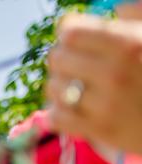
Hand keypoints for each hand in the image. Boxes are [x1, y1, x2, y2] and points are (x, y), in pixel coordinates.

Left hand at [48, 7, 141, 155]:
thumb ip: (136, 18)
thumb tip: (116, 10)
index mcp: (128, 44)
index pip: (70, 32)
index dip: (68, 34)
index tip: (76, 41)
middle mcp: (115, 73)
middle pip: (57, 58)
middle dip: (63, 60)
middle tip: (76, 66)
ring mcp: (106, 103)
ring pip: (53, 87)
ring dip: (60, 87)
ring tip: (77, 88)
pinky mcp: (99, 129)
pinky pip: (56, 117)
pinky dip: (59, 113)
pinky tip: (73, 108)